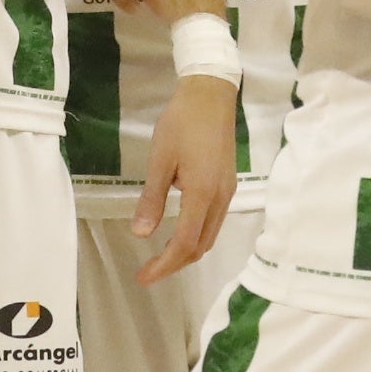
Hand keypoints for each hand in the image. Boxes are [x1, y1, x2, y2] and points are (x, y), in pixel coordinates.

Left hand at [136, 74, 238, 282]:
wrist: (211, 94)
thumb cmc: (182, 122)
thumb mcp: (160, 159)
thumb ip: (152, 199)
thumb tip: (141, 234)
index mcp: (203, 194)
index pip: (185, 243)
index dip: (164, 265)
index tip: (144, 277)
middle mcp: (221, 199)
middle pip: (201, 246)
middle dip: (175, 264)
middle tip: (149, 271)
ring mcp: (228, 192)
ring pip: (210, 236)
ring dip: (187, 251)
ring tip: (162, 257)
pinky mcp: (228, 184)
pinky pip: (214, 222)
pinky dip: (197, 236)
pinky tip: (181, 232)